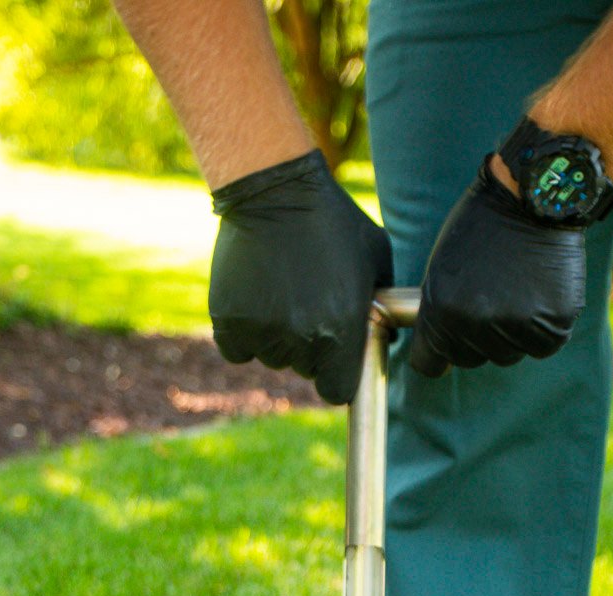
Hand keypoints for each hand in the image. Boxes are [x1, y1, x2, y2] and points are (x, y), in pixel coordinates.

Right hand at [208, 150, 393, 404]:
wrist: (276, 188)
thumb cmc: (333, 219)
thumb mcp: (376, 258)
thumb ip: (383, 305)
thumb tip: (384, 337)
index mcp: (340, 331)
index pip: (338, 390)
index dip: (338, 375)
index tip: (336, 357)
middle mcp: (300, 338)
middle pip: (304, 369)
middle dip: (309, 348)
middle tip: (308, 305)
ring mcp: (261, 331)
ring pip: (271, 357)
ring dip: (277, 338)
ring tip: (282, 292)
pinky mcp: (228, 320)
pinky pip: (237, 349)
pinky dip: (244, 334)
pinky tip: (255, 301)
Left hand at [407, 160, 586, 377]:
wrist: (532, 197)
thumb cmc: (482, 226)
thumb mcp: (442, 267)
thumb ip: (438, 312)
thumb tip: (441, 355)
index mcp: (441, 310)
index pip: (430, 363)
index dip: (437, 353)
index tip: (447, 342)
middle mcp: (476, 323)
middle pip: (470, 359)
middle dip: (476, 338)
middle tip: (491, 297)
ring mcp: (516, 325)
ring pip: (508, 354)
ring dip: (511, 333)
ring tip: (517, 290)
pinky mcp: (552, 324)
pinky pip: (542, 345)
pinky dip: (542, 328)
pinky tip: (540, 295)